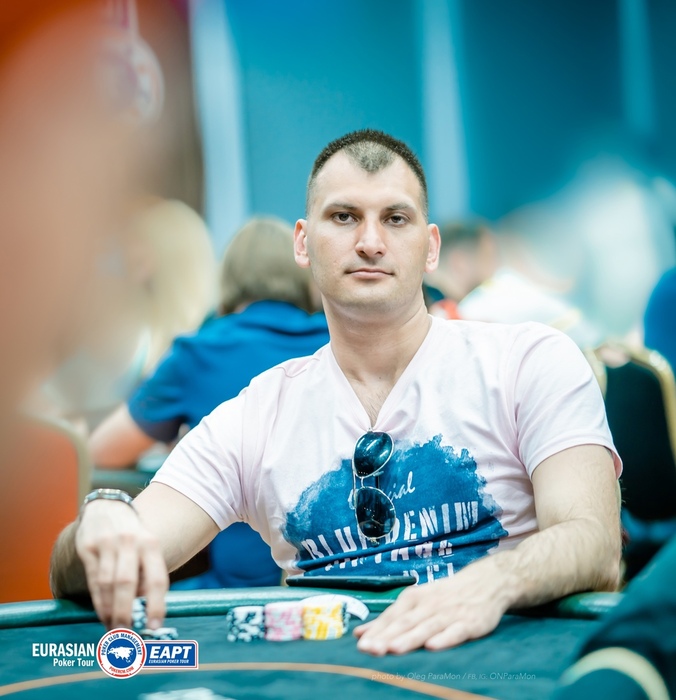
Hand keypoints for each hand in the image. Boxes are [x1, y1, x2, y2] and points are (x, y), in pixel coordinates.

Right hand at [75, 500, 168, 629]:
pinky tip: (103, 615)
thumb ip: (147, 574)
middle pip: (127, 583)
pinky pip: (93, 580)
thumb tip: (145, 610)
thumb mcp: (147, 546)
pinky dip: (99, 601)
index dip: (156, 604)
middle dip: (126, 612)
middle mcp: (130, 542)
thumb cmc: (132, 535)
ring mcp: (107, 544)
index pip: (157, 577)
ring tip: (114, 630)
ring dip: (110, 611)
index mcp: (151, 543)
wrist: (106, 506)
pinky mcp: (88, 547)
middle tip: (127, 635)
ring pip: (107, 584)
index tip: (155, 626)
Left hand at [354, 560, 510, 654]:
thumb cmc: (445, 596)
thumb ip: (389, 619)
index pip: (392, 616)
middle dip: (387, 636)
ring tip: (393, 649)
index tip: (361, 644)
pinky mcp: (470, 622)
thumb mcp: (416, 601)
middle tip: (370, 649)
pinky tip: (433, 646)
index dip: (376, 631)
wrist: (485, 582)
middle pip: (405, 623)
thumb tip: (359, 633)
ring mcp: (450, 613)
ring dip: (410, 638)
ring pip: (426, 627)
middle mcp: (429, 604)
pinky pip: (456, 631)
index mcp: (414, 598)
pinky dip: (444, 638)